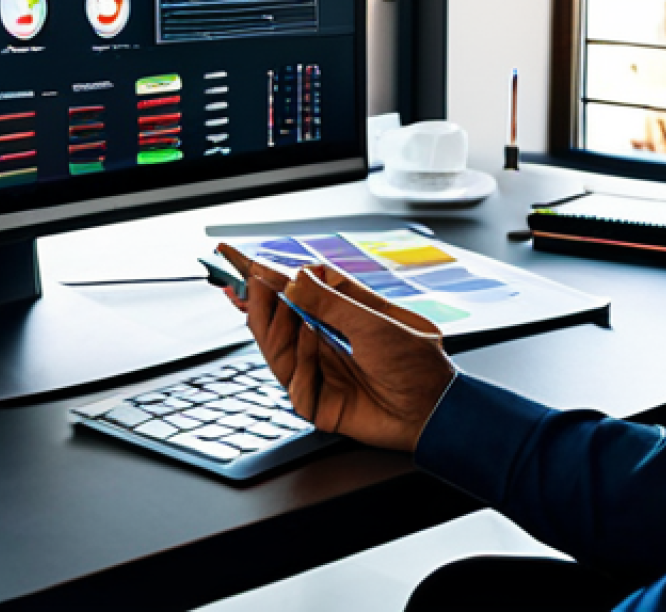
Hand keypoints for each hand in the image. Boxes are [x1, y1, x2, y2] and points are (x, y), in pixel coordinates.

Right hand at [243, 261, 455, 451]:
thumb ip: (329, 304)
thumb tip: (294, 279)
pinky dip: (301, 365)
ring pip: (277, 350)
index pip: (291, 288)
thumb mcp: (374, 323)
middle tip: (253, 286)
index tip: (229, 255)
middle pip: (275, 319)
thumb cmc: (416, 362)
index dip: (261, 274)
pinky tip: (314, 349)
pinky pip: (294, 384)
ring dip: (276, 330)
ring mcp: (319, 369)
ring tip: (284, 312)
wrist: (435, 410)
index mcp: (338, 310)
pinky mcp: (318, 401)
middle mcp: (324, 337)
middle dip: (260, 302)